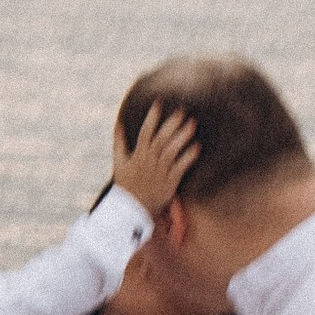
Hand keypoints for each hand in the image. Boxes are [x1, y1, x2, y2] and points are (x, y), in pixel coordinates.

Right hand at [115, 101, 199, 215]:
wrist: (130, 210)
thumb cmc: (125, 185)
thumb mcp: (118, 163)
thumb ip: (118, 143)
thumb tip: (118, 124)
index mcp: (137, 155)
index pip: (145, 132)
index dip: (152, 117)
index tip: (159, 103)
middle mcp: (149, 161)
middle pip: (161, 139)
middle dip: (171, 124)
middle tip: (182, 111)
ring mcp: (159, 171)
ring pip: (171, 151)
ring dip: (182, 137)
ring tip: (192, 124)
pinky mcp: (169, 183)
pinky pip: (180, 167)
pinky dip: (188, 157)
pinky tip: (197, 147)